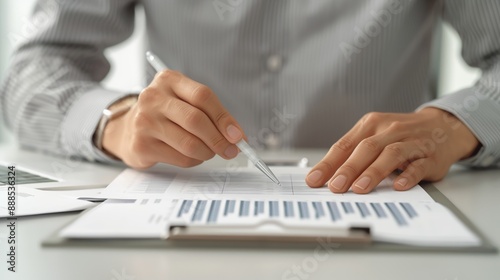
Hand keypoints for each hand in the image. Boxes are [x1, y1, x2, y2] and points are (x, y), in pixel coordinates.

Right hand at [102, 70, 244, 168]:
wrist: (127, 130)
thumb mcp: (184, 102)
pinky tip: (191, 156)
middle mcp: (153, 97)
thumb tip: (237, 136)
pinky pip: (180, 158)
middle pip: (196, 120)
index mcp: (168, 80)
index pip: (203, 96)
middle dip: (219, 139)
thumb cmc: (165, 115)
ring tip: (209, 152)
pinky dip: (194, 161)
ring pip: (189, 143)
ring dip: (207, 152)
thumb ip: (210, 114)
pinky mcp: (142, 145)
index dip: (224, 118)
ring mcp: (145, 121)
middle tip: (230, 151)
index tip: (238, 135)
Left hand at [306, 108, 479, 193]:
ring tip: (359, 188)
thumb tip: (326, 175)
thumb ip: (353, 153)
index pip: (345, 145)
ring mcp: (411, 142)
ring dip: (373, 172)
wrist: (442, 126)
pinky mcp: (430, 156)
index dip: (329, 163)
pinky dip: (407, 176)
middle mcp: (390, 130)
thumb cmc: (401, 135)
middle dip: (348, 168)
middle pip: (366, 148)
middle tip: (335, 186)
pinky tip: (397, 186)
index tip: (314, 179)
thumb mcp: (375, 135)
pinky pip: (418, 166)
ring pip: (390, 155)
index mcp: (371, 125)